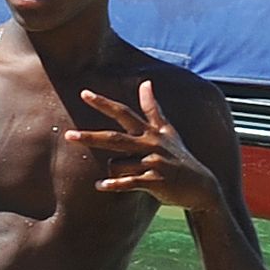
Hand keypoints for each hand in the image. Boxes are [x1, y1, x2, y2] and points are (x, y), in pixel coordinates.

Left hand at [71, 84, 222, 211]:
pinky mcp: (155, 181)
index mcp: (150, 131)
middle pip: (114, 139)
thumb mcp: (168, 130)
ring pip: (118, 165)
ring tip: (122, 177)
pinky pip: (127, 182)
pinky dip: (113, 185)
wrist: (200, 185)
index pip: (123, 113)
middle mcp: (150, 144)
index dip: (104, 104)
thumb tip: (146, 82)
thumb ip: (153, 108)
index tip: (84, 93)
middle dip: (91, 137)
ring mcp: (152, 163)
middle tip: (68, 136)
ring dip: (113, 173)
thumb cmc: (179, 157)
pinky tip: (100, 186)